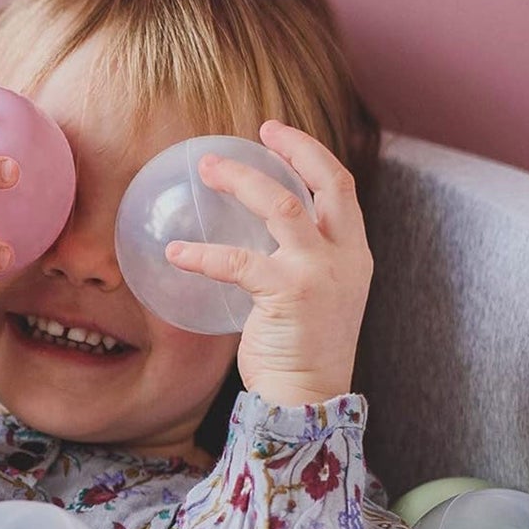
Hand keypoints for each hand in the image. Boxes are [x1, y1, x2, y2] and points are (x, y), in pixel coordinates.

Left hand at [164, 120, 373, 406]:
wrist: (308, 397)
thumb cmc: (300, 351)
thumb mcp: (314, 298)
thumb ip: (296, 264)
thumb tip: (248, 238)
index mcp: (354, 254)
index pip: (341, 188)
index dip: (312, 155)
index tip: (279, 135)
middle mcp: (345, 257)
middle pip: (326, 182)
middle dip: (293, 149)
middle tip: (257, 131)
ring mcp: (320, 273)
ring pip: (281, 206)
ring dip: (242, 182)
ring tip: (207, 169)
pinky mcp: (289, 293)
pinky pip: (237, 261)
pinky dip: (202, 254)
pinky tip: (175, 252)